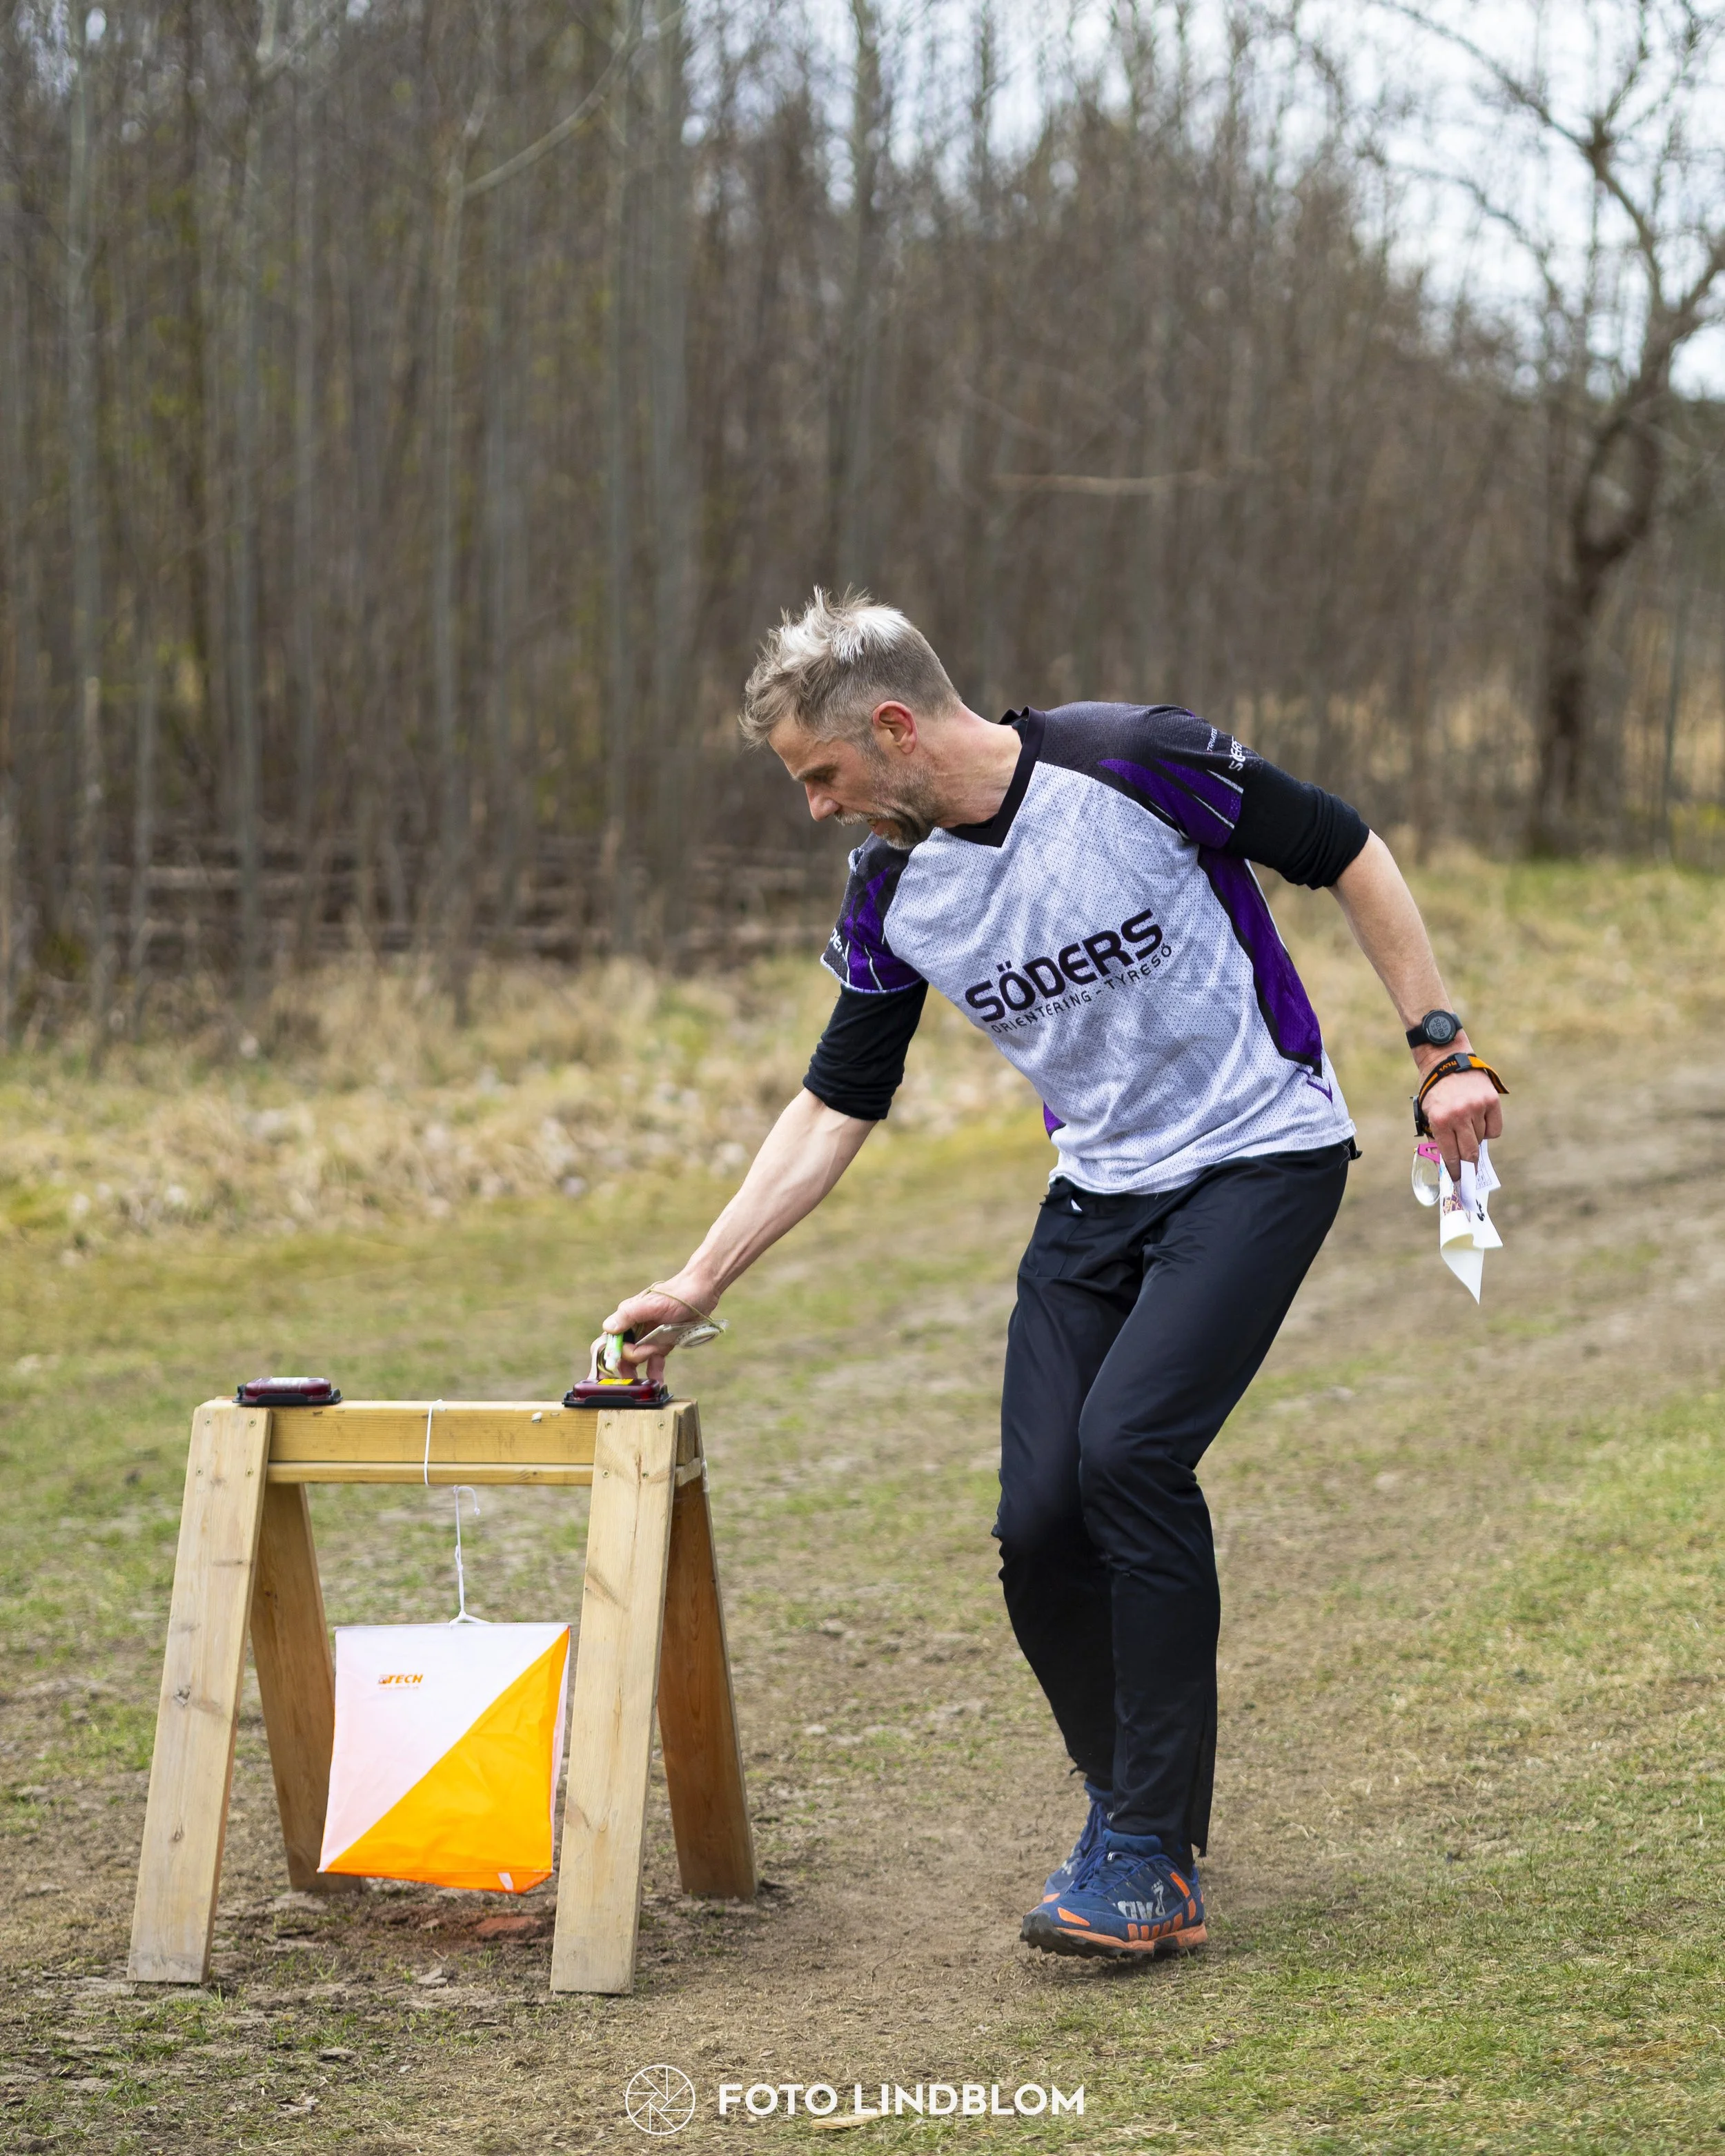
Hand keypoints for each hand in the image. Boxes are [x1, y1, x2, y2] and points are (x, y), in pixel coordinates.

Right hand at [599, 1277, 717, 1380]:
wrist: (702, 1291)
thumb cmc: (678, 1293)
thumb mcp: (652, 1304)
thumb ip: (629, 1315)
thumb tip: (608, 1328)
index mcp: (626, 1317)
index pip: (609, 1340)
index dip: (607, 1356)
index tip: (613, 1369)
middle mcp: (634, 1328)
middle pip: (621, 1354)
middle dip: (626, 1366)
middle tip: (638, 1372)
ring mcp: (648, 1338)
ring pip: (635, 1361)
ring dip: (638, 1372)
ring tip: (647, 1381)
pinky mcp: (662, 1344)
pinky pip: (653, 1362)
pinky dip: (654, 1373)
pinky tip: (657, 1383)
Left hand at [1420, 1070, 1502, 1179]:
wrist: (1446, 1060)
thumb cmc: (1435, 1090)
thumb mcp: (1428, 1113)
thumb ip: (1437, 1137)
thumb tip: (1448, 1164)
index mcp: (1440, 1120)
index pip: (1451, 1155)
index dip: (1455, 1171)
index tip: (1458, 1181)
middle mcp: (1459, 1115)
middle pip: (1469, 1152)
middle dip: (1468, 1165)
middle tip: (1469, 1173)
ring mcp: (1477, 1108)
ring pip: (1481, 1140)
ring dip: (1475, 1141)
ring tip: (1467, 1131)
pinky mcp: (1491, 1101)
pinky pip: (1494, 1129)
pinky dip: (1488, 1131)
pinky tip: (1479, 1123)